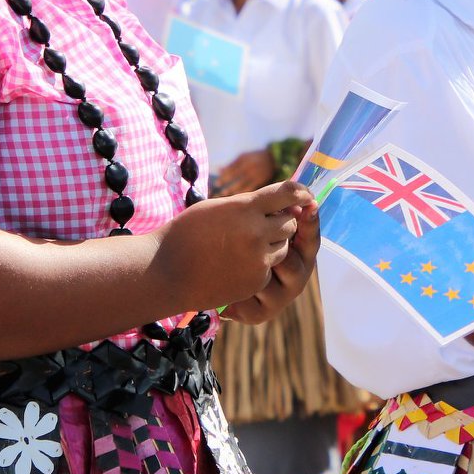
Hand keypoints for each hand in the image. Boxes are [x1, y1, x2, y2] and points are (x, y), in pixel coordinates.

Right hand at [153, 181, 311, 309]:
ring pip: (283, 247)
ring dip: (272, 244)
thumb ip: (249, 204)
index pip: (288, 193)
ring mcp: (258, 259)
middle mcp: (257, 232)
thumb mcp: (217, 207)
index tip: (305, 196)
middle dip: (281, 223)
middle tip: (262, 225)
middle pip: (290, 223)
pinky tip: (236, 264)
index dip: (301, 193)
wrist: (167, 272)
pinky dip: (259, 265)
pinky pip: (269, 267)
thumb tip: (280, 204)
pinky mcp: (256, 280)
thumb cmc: (187, 233)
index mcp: (245, 207)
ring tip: (244, 246)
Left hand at [211, 150, 275, 196]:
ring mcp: (255, 174)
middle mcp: (249, 166)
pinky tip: (236, 198)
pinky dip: (242, 193)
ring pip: (242, 185)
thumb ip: (231, 164)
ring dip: (232, 191)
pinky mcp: (261, 181)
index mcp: (244, 159)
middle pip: (235, 177)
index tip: (217, 183)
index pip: (230, 169)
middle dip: (226, 184)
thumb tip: (218, 170)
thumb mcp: (243, 158)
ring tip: (224, 195)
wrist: (273, 159)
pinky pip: (249, 189)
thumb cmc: (253, 158)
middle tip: (219, 192)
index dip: (223, 177)